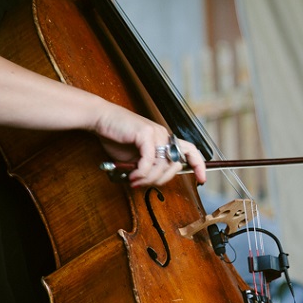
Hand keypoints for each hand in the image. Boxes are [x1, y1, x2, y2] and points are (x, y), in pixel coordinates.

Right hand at [92, 102, 206, 187]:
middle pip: (174, 166)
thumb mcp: (135, 157)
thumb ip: (148, 167)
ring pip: (162, 165)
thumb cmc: (116, 137)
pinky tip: (133, 175)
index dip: (198, 165)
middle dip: (160, 180)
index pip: (190, 151)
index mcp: (164, 140)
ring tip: (134, 180)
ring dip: (147, 178)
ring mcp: (156, 133)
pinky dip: (141, 172)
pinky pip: (149, 160)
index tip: (202, 179)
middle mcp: (164, 135)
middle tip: (143, 183)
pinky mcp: (146, 133)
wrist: (101, 119)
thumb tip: (154, 181)